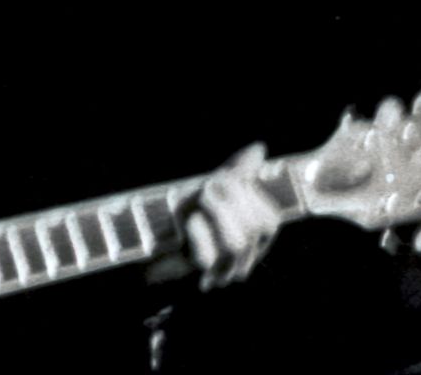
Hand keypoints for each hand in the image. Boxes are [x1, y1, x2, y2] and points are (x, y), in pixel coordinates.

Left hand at [185, 142, 284, 290]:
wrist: (152, 237)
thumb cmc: (190, 211)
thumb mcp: (216, 186)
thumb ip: (239, 170)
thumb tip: (259, 148)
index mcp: (256, 239)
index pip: (268, 220)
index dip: (249, 193)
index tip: (224, 176)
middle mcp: (244, 258)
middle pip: (256, 229)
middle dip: (233, 199)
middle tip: (209, 183)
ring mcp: (222, 269)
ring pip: (236, 243)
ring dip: (219, 212)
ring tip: (201, 195)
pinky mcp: (195, 273)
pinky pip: (206, 256)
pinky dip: (198, 231)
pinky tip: (190, 218)